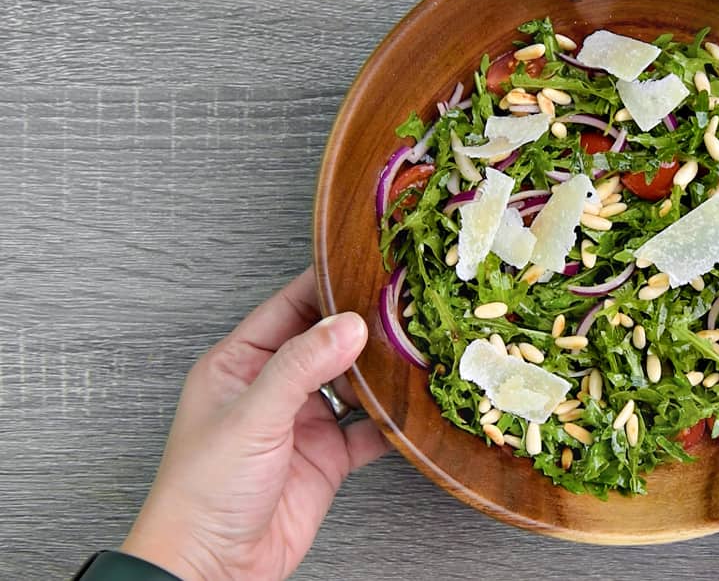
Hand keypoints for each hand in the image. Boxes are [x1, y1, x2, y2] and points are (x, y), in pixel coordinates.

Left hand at [121, 267, 388, 579]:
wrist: (211, 568)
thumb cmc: (201, 493)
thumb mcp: (251, 417)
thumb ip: (299, 368)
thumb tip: (346, 326)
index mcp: (239, 365)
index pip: (289, 308)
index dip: (328, 286)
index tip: (368, 269)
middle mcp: (273, 389)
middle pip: (327, 342)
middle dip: (363, 326)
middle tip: (403, 306)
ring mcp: (302, 423)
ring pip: (353, 383)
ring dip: (381, 372)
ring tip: (414, 350)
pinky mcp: (327, 458)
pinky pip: (369, 432)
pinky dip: (392, 423)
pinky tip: (411, 411)